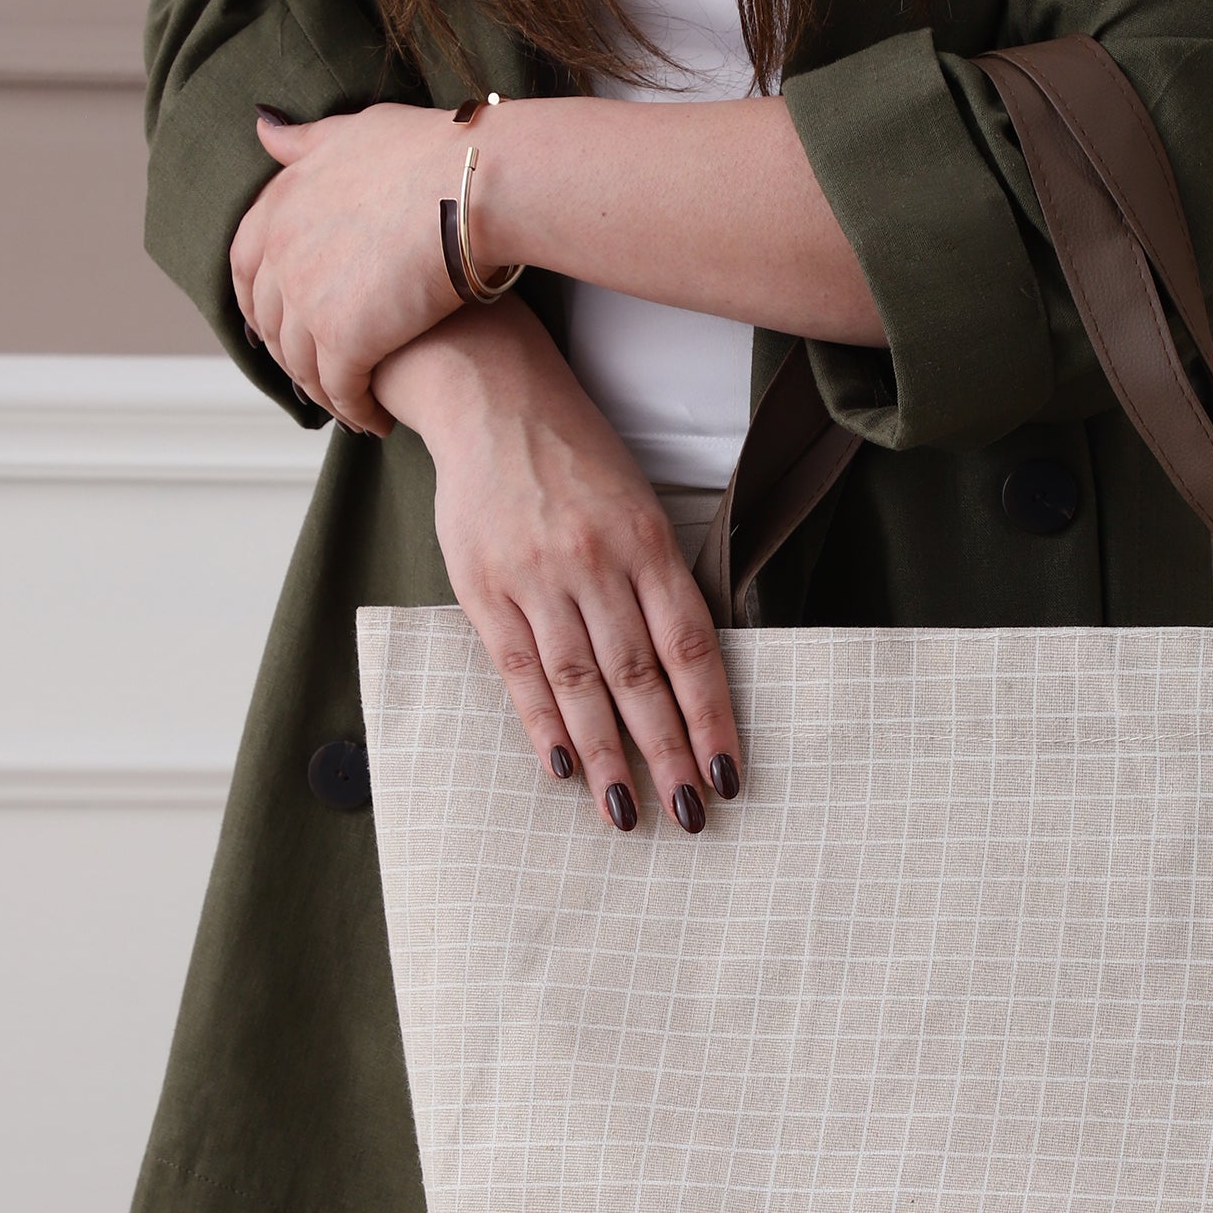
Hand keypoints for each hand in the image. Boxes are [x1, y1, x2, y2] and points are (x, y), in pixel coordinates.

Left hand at [231, 103, 468, 434]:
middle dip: (289, 355)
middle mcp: (281, 254)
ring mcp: (308, 300)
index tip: (275, 324)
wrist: (472, 185)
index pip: (244, 265)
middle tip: (318, 377)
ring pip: (302, 365)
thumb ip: (306, 142)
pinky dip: (355, 410)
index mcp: (280, 205)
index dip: (257, 301)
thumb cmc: (428, 152)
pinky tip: (376, 421)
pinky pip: (341, 390)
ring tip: (352, 405)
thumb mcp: (352, 131)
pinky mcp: (345, 339)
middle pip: (270, 323)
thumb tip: (263, 128)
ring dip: (324, 392)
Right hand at [374, 302, 742, 833]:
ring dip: (607, 756)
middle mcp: (597, 563)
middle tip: (690, 815)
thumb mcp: (638, 505)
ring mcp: (537, 576)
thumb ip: (659, 583)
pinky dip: (543, 723)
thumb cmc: (578, 458)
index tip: (729, 774)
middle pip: (641, 677)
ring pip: (582, 683)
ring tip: (627, 811)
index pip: (691, 648)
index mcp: (648, 542)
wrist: (491, 396)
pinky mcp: (484, 587)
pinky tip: (564, 768)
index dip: (712, 717)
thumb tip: (687, 673)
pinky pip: (519, 668)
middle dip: (669, 753)